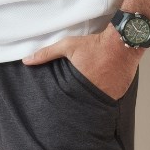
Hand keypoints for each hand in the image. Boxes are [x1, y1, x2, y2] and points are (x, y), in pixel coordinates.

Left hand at [23, 27, 142, 100]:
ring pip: (97, 104)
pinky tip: (102, 92)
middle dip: (78, 106)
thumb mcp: (68, 46)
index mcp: (79, 86)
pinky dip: (105, 97)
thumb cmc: (94, 44)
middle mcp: (94, 94)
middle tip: (74, 105)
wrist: (123, 42)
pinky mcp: (120, 95)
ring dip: (92, 102)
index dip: (65, 105)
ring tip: (87, 100)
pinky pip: (110, 100)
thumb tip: (26, 61)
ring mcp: (109, 96)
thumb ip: (46, 53)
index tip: (61, 107)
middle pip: (83, 105)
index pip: (68, 102)